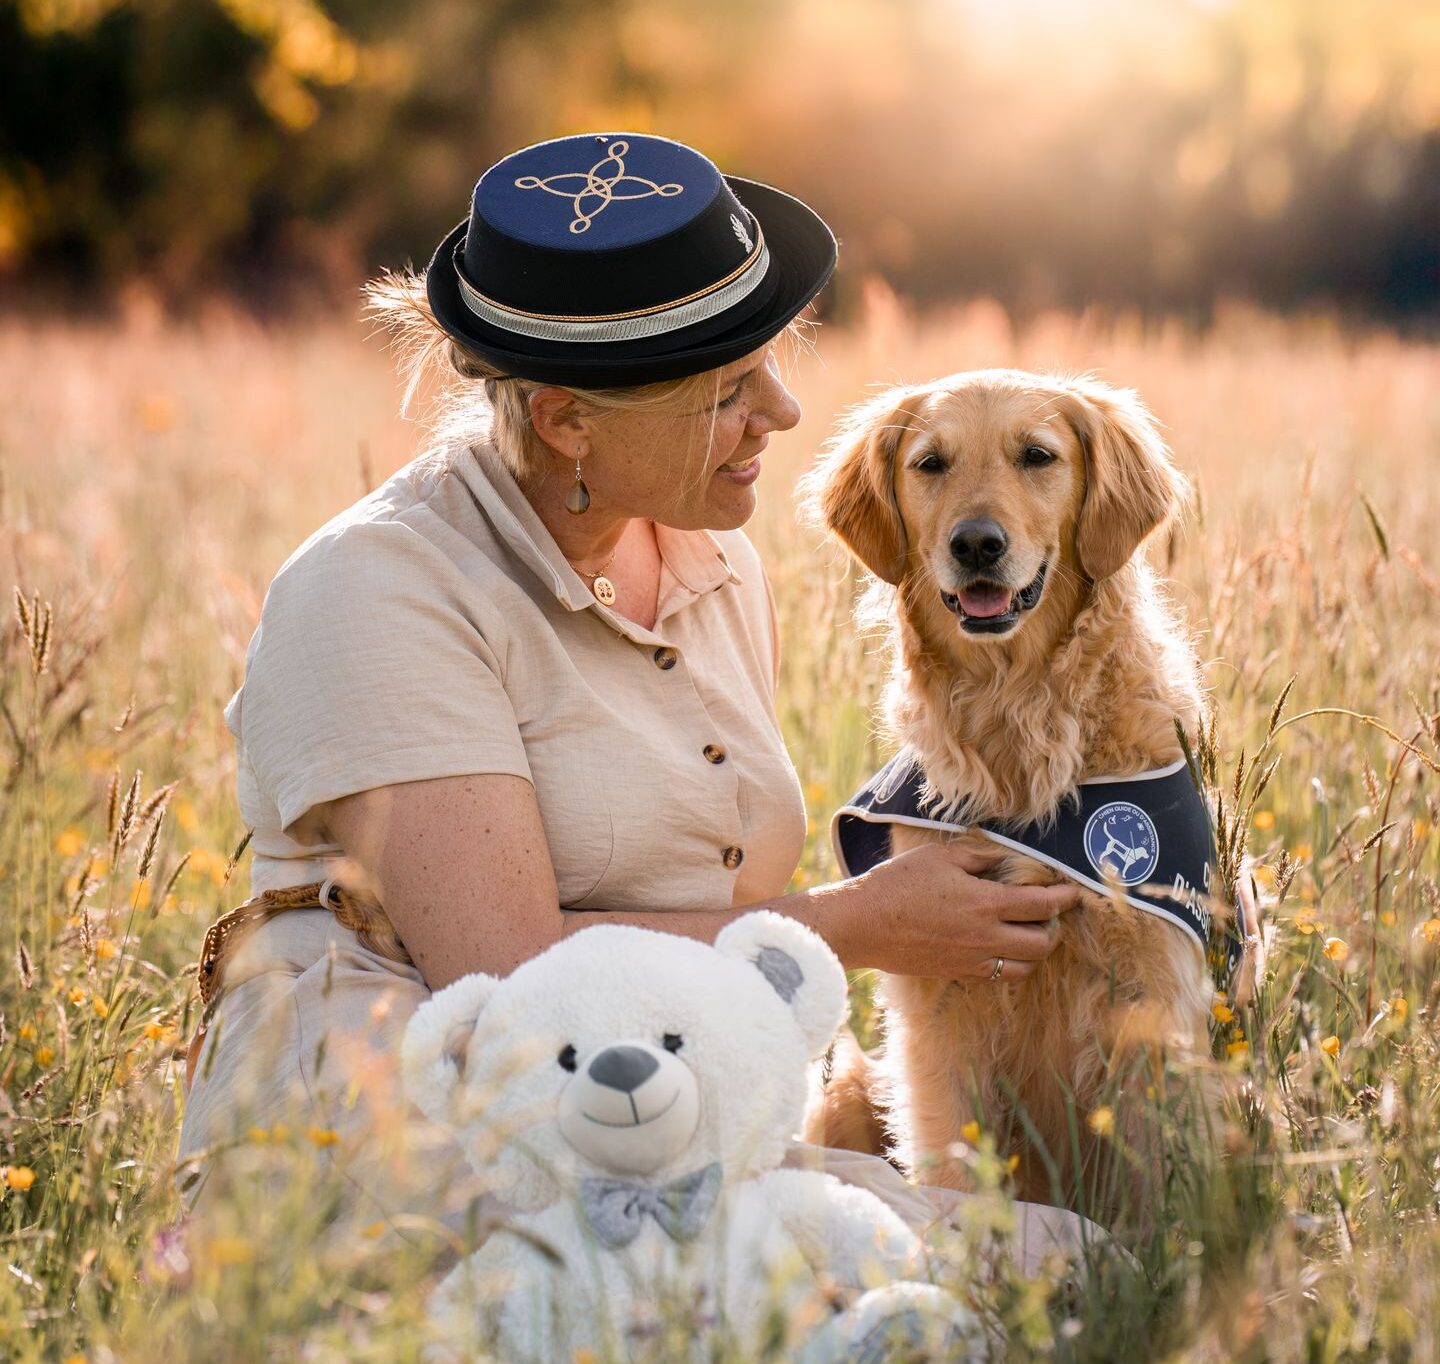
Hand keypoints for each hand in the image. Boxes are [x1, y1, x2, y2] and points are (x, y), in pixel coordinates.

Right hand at [837, 841, 1081, 980]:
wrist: (863, 923)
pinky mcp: (957, 973)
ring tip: (1030, 934)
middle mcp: (985, 938)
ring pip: (1024, 967)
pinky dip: (1009, 964)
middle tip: (1050, 913)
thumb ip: (979, 856)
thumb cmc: (898, 883)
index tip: (1074, 891)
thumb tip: (1005, 858)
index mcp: (985, 904)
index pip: (1042, 905)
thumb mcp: (940, 856)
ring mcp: (972, 961)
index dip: (1064, 898)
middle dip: (1054, 927)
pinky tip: (1001, 949)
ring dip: (1035, 951)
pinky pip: (997, 976)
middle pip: (1041, 943)